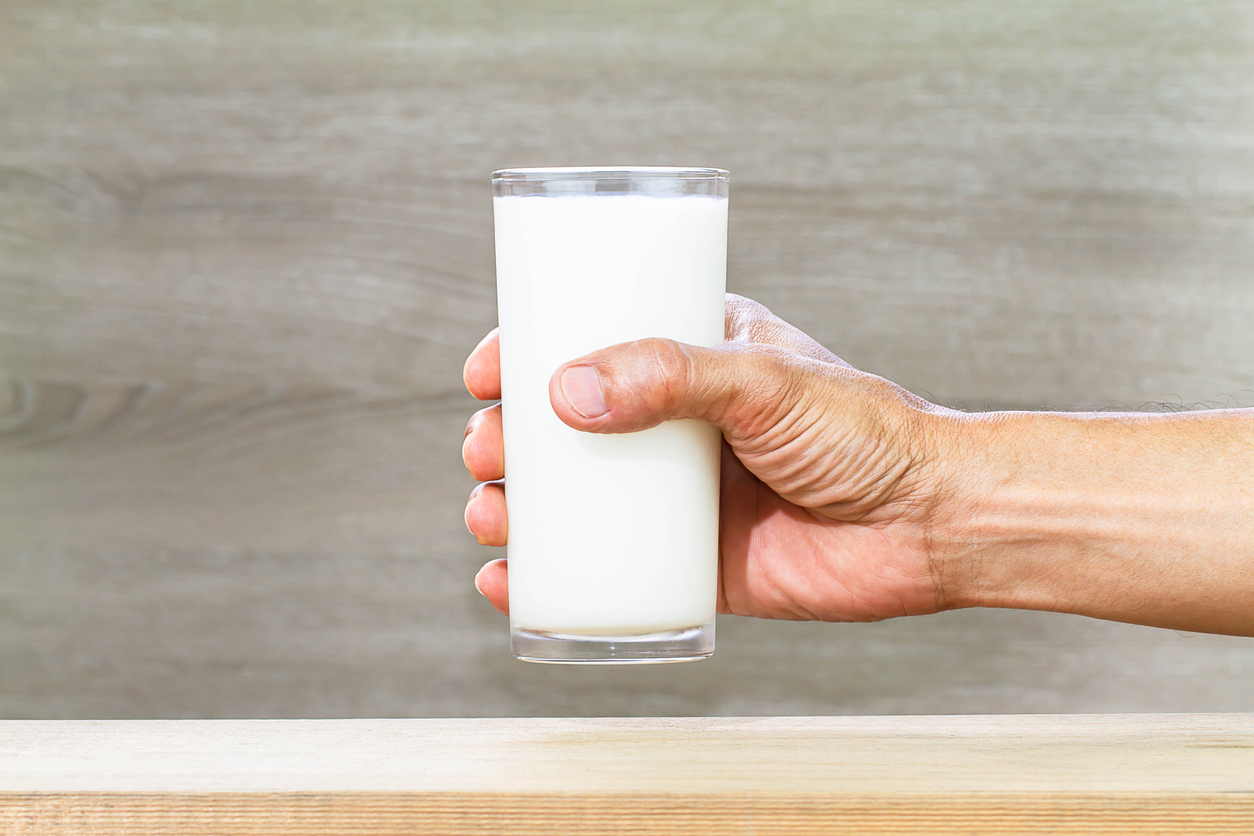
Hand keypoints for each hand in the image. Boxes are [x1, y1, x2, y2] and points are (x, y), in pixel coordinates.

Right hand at [462, 294, 957, 621]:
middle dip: (507, 439)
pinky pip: (609, 568)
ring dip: (516, 505)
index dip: (527, 352)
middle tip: (486, 452)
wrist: (932, 525)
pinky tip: (511, 584)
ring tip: (490, 514)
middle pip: (566, 425)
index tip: (486, 371)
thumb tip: (565, 392)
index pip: (591, 340)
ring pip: (576, 499)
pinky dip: (550, 578)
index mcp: (693, 355)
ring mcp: (683, 494)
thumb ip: (672, 375)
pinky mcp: (695, 560)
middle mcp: (678, 422)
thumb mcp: (764, 380)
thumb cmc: (864, 433)